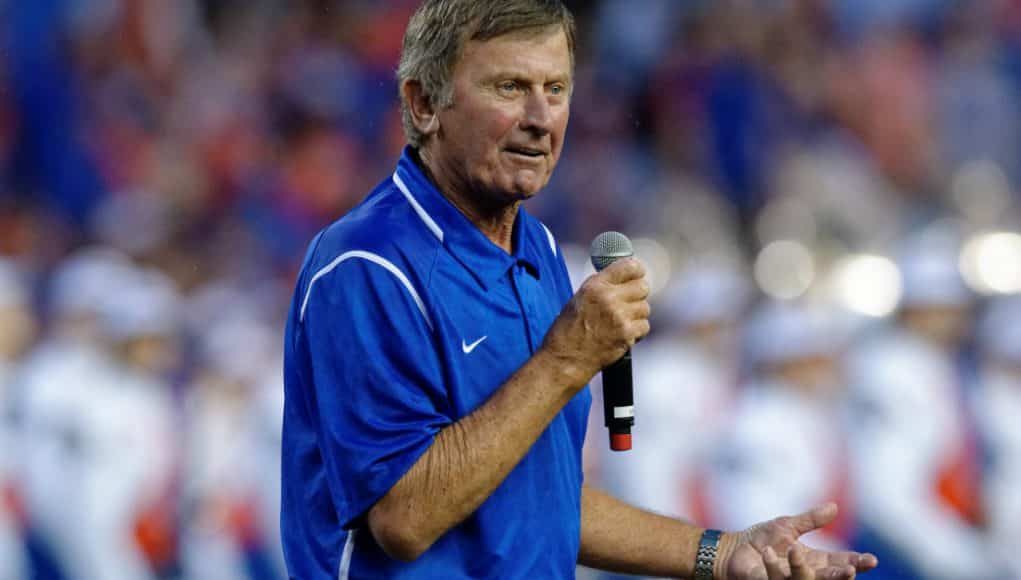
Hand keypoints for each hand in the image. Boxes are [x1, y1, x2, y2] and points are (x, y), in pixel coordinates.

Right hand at [541, 258, 649, 386]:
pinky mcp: (627, 334)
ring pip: (645, 308)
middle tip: (629, 302)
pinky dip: (637, 331)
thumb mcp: (579, 298)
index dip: (636, 271)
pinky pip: (644, 326)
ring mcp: (620, 317)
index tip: (638, 274)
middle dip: (638, 294)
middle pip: (643, 287)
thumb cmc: (568, 330)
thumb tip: (623, 278)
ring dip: (637, 314)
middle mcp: (609, 298)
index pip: (629, 266)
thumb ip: (601, 286)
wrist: (565, 359)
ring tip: (620, 322)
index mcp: (595, 286)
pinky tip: (623, 334)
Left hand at [718, 504, 877, 579]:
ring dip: (799, 568)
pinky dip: (770, 566)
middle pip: (826, 577)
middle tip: (850, 571)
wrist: (732, 550)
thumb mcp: (787, 526)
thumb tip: (834, 507)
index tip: (870, 560)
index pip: (838, 562)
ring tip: (795, 552)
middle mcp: (803, 573)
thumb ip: (811, 520)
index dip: (855, 562)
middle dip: (838, 576)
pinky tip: (768, 554)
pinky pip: (771, 578)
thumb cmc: (761, 540)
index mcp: (812, 560)